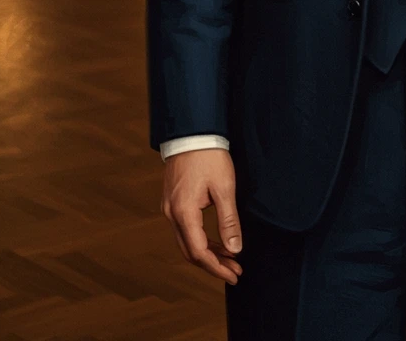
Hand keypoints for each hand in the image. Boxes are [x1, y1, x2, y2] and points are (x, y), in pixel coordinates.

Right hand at [161, 148, 243, 285]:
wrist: (192, 132)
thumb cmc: (209, 156)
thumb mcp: (224, 188)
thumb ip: (228, 220)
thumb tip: (235, 249)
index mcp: (184, 212)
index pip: (199, 252)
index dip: (217, 267)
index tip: (234, 274)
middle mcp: (172, 214)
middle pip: (190, 251)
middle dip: (213, 264)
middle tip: (235, 270)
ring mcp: (170, 207)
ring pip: (186, 242)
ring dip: (208, 253)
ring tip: (230, 258)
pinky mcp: (173, 201)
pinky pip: (185, 229)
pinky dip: (201, 239)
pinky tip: (217, 241)